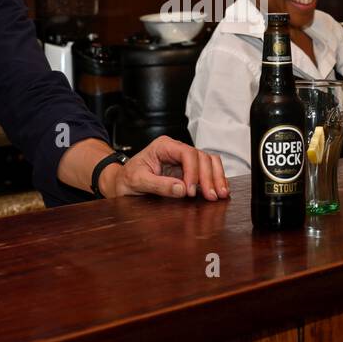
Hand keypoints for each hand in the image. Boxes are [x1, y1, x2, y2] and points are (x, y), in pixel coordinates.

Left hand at [104, 136, 228, 200]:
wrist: (122, 182)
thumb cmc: (127, 179)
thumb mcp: (138, 182)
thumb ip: (158, 185)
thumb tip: (182, 189)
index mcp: (163, 146)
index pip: (186, 153)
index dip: (193, 171)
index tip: (190, 191)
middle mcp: (176, 149)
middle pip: (201, 157)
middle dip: (208, 177)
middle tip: (212, 196)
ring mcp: (183, 158)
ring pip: (208, 161)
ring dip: (216, 177)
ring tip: (220, 194)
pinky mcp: (188, 169)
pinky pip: (207, 170)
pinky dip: (215, 179)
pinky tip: (220, 190)